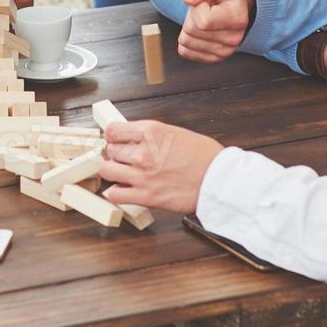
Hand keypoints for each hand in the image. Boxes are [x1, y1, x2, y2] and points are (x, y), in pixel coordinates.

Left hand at [98, 119, 224, 214]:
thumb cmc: (205, 157)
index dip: (112, 135)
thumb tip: (134, 138)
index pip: (112, 130)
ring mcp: (142, 175)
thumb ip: (151, 135)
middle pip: (110, 150)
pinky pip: (115, 194)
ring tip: (121, 172)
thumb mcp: (176, 132)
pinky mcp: (146, 196)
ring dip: (113, 171)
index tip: (115, 139)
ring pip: (107, 171)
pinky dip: (114, 193)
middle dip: (115, 154)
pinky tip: (120, 190)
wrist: (219, 181)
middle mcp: (143, 152)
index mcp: (151, 132)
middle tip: (123, 158)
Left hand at [178, 0, 254, 61]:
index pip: (202, 21)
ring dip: (190, 26)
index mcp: (237, 18)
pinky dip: (188, 38)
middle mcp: (234, 38)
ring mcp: (225, 50)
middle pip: (192, 31)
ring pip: (187, 42)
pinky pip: (186, 51)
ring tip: (205, 16)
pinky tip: (201, 28)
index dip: (196, 6)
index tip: (207, 0)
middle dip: (192, 16)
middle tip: (206, 7)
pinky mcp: (215, 57)